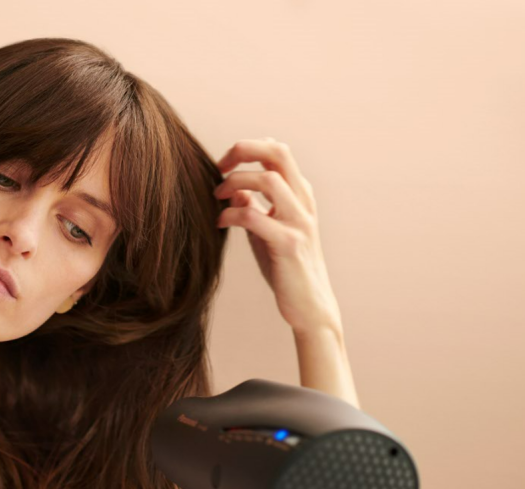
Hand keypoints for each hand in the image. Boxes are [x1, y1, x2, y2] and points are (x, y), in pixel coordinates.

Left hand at [214, 137, 341, 332]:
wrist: (308, 304)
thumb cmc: (285, 267)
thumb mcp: (266, 230)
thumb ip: (253, 206)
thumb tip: (233, 188)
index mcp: (299, 194)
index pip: (277, 151)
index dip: (247, 149)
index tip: (222, 165)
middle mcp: (303, 202)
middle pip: (279, 152)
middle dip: (244, 149)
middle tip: (218, 167)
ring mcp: (299, 222)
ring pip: (269, 179)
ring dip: (235, 181)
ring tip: (216, 195)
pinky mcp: (289, 244)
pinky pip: (255, 217)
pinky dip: (231, 214)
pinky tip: (219, 222)